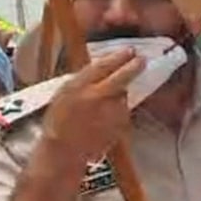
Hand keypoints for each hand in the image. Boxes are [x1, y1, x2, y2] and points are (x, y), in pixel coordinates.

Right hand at [40, 49, 143, 168]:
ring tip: (102, 106)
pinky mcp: (120, 125)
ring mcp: (111, 112)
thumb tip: (102, 66)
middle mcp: (97, 97)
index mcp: (79, 87)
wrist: (65, 150)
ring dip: (119, 95)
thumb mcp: (63, 94)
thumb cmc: (58, 121)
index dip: (117, 57)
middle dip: (133, 67)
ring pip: (123, 96)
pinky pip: (122, 112)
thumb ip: (83, 80)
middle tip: (142, 60)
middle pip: (121, 78)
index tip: (129, 50)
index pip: (102, 66)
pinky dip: (117, 111)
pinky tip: (104, 119)